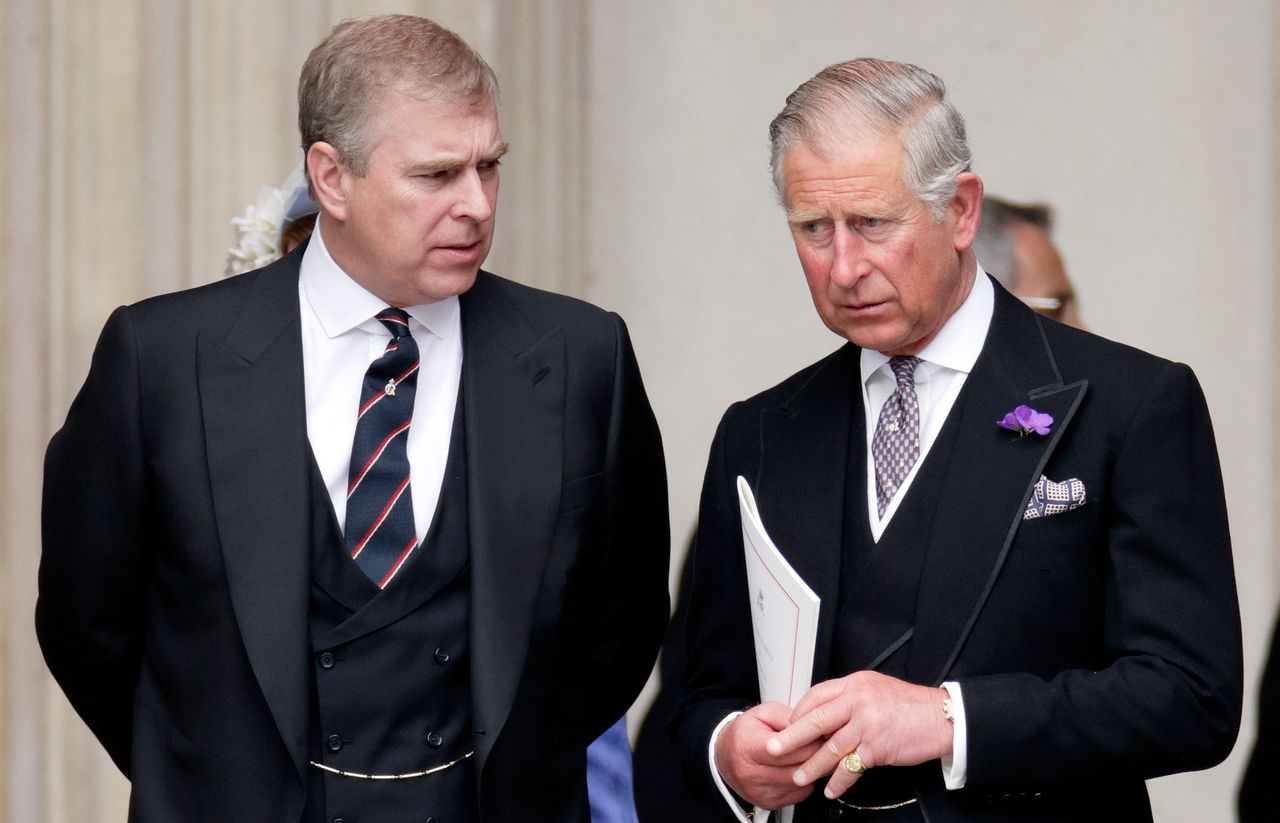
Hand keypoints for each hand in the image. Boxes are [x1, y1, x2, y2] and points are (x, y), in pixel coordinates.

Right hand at [714, 702, 821, 808]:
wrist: (725, 755)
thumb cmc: (745, 733)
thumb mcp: (764, 713)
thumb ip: (789, 717)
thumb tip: (814, 728)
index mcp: (747, 747)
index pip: (787, 749)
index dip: (809, 740)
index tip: (821, 733)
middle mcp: (750, 773)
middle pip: (796, 768)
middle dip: (816, 755)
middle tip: (825, 744)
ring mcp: (759, 791)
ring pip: (800, 782)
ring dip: (813, 770)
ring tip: (817, 755)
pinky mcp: (768, 803)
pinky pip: (799, 794)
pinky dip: (805, 781)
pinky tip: (803, 768)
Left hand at [765, 671, 953, 799]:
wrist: (940, 717)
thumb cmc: (910, 705)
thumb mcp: (875, 688)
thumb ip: (850, 698)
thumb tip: (823, 712)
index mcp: (855, 683)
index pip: (816, 695)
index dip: (799, 712)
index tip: (789, 725)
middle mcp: (858, 701)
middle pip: (815, 720)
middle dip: (791, 737)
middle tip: (774, 748)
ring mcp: (867, 724)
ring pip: (830, 747)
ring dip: (812, 765)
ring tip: (800, 776)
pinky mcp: (878, 747)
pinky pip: (851, 767)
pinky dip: (839, 781)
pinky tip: (831, 788)